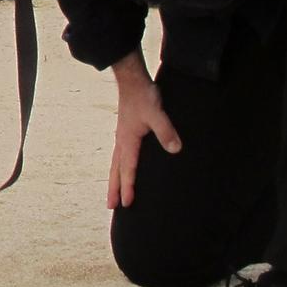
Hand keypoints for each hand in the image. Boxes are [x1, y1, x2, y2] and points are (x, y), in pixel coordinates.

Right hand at [107, 61, 180, 209]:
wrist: (132, 80)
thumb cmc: (143, 96)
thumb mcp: (157, 114)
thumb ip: (166, 132)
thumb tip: (175, 149)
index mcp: (128, 141)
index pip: (128, 169)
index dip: (128, 187)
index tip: (127, 203)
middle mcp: (122, 141)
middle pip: (116, 170)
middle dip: (114, 188)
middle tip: (111, 206)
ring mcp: (122, 136)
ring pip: (115, 163)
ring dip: (114, 179)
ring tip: (112, 192)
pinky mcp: (125, 131)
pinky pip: (119, 155)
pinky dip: (118, 166)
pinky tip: (121, 167)